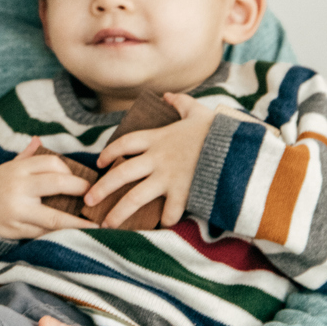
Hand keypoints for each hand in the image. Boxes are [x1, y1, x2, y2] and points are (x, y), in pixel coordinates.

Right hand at [0, 138, 95, 240]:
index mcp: (18, 169)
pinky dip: (60, 235)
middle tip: (95, 199)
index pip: (52, 164)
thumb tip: (39, 140)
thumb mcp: (8, 167)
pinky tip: (75, 236)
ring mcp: (17, 211)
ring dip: (77, 223)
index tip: (81, 180)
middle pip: (57, 186)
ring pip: (54, 218)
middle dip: (80, 191)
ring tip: (95, 227)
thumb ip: (26, 156)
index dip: (70, 172)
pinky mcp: (16, 231)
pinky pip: (44, 233)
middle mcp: (18, 188)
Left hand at [87, 93, 214, 228]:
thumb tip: (169, 96)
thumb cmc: (219, 129)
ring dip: (118, 212)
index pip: (124, 144)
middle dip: (102, 188)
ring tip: (106, 225)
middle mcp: (157, 159)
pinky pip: (168, 212)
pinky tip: (156, 230)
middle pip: (121, 174)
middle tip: (88, 200)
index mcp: (158, 138)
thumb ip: (181, 103)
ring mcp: (168, 177)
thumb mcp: (198, 111)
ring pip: (134, 197)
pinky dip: (163, 222)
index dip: (109, 153)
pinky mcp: (183, 193)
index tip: (100, 163)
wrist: (238, 147)